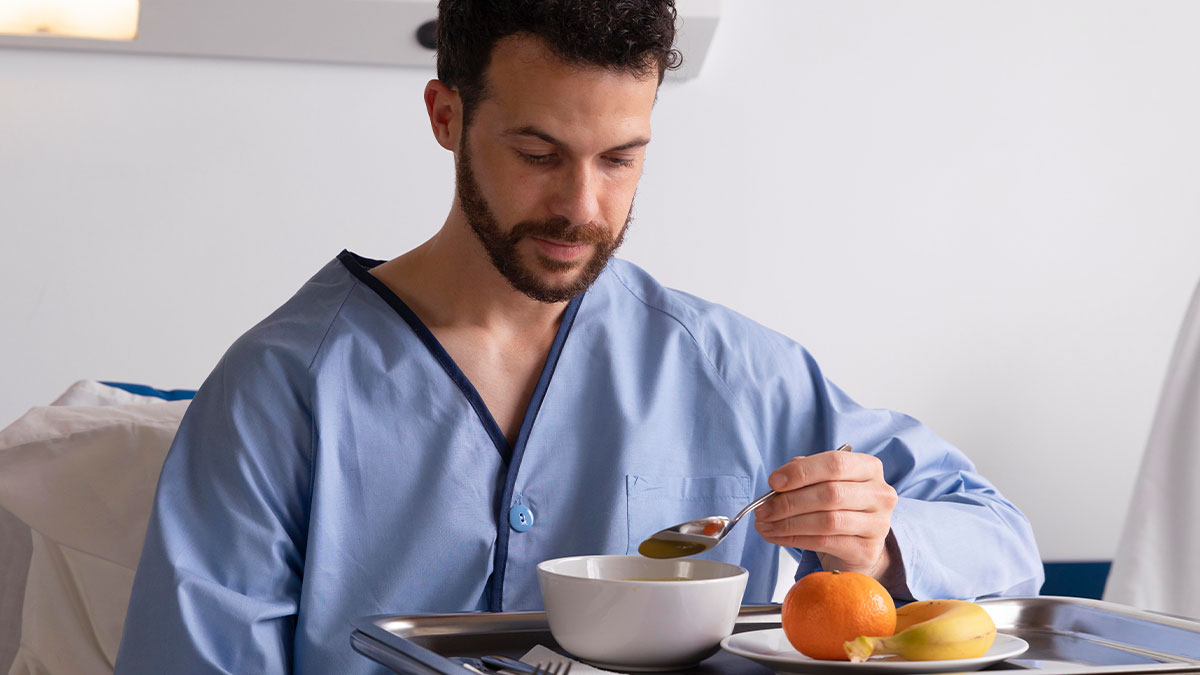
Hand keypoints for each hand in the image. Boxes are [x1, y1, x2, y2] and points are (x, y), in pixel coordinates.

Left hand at [754, 449, 897, 578]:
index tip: (773, 482)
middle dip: (789, 502)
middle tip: (762, 510)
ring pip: (827, 521)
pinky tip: (778, 537)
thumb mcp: (824, 482)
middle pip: (830, 494)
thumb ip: (804, 475)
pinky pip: (826, 542)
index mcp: (868, 468)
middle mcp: (880, 494)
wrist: (858, 543)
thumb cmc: (837, 506)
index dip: (801, 472)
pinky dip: (795, 539)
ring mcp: (878, 524)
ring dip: (788, 524)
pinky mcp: (868, 549)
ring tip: (765, 525)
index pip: (835, 463)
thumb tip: (778, 481)